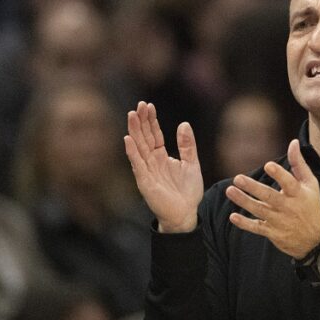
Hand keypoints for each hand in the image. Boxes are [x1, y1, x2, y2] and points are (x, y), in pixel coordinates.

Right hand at [124, 101, 202, 232]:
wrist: (186, 214)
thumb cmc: (188, 192)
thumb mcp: (192, 164)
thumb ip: (187, 145)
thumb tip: (183, 123)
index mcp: (161, 157)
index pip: (154, 134)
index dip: (151, 120)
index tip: (148, 105)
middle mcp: (151, 162)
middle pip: (143, 137)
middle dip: (141, 121)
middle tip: (138, 105)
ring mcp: (146, 171)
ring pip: (138, 147)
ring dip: (134, 131)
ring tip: (131, 115)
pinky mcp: (145, 182)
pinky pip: (137, 165)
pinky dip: (132, 152)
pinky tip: (128, 139)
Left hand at [225, 139, 319, 257]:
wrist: (314, 241)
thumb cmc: (311, 207)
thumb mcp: (310, 185)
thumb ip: (299, 164)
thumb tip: (293, 142)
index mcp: (299, 194)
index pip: (289, 183)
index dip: (279, 174)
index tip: (268, 165)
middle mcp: (288, 208)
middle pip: (269, 197)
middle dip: (253, 188)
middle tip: (238, 178)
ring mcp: (280, 221)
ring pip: (259, 210)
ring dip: (244, 201)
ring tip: (230, 190)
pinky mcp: (272, 233)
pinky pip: (257, 228)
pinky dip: (245, 224)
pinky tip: (233, 216)